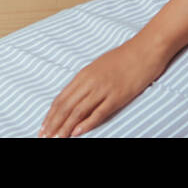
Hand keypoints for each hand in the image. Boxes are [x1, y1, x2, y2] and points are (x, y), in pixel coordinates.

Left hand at [39, 37, 168, 136]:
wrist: (144, 49)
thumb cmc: (123, 58)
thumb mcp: (98, 67)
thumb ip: (86, 81)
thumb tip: (75, 96)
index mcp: (83, 75)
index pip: (61, 99)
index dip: (51, 114)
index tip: (43, 127)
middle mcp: (90, 82)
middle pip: (66, 106)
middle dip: (54, 123)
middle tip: (43, 136)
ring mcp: (103, 89)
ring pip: (78, 111)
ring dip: (65, 127)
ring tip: (56, 138)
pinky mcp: (118, 96)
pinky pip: (99, 112)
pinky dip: (87, 123)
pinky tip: (77, 132)